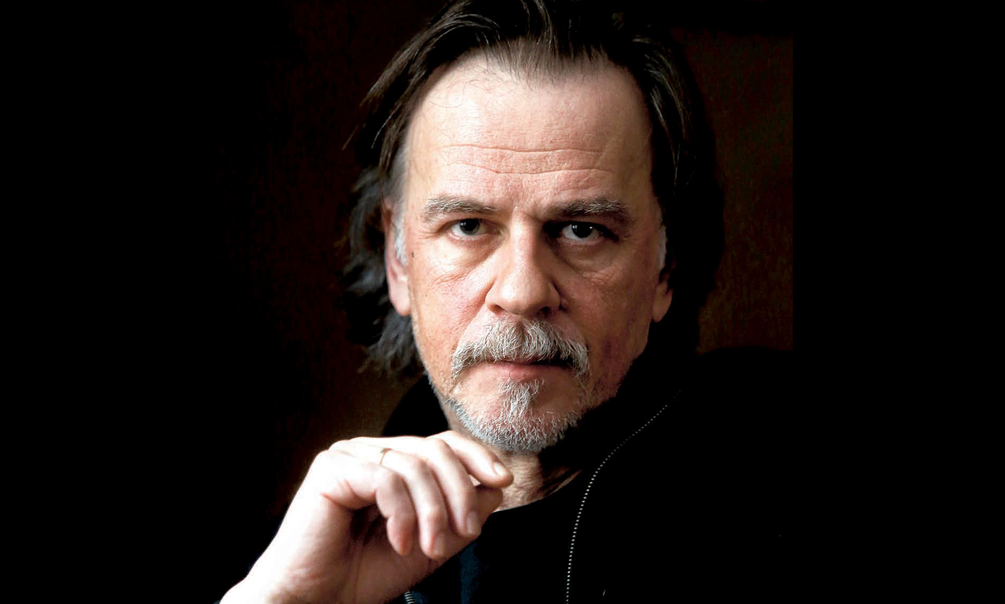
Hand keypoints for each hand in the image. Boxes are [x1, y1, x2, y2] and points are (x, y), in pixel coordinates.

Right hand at [220, 431, 512, 603]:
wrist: (318, 600)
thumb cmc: (366, 575)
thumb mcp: (431, 545)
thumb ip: (461, 516)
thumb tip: (496, 486)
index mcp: (394, 465)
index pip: (443, 444)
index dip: (476, 456)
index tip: (503, 480)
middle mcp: (372, 453)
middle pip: (435, 449)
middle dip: (460, 491)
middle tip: (468, 531)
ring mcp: (350, 456)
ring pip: (414, 464)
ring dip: (433, 510)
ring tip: (429, 548)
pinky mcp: (331, 468)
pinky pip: (385, 478)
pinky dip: (402, 513)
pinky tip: (399, 542)